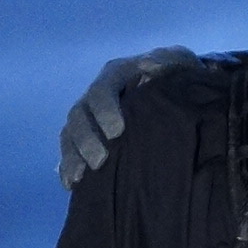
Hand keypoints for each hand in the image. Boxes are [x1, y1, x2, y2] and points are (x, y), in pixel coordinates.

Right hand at [57, 48, 201, 188]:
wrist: (176, 95)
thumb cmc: (176, 78)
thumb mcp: (180, 64)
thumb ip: (168, 62)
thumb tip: (149, 65)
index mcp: (115, 75)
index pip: (102, 90)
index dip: (104, 110)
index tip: (117, 131)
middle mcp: (96, 96)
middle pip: (79, 115)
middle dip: (86, 139)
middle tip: (100, 161)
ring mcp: (89, 118)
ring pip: (70, 135)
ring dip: (72, 156)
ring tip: (81, 177)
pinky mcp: (87, 140)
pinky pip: (69, 153)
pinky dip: (67, 168)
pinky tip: (71, 185)